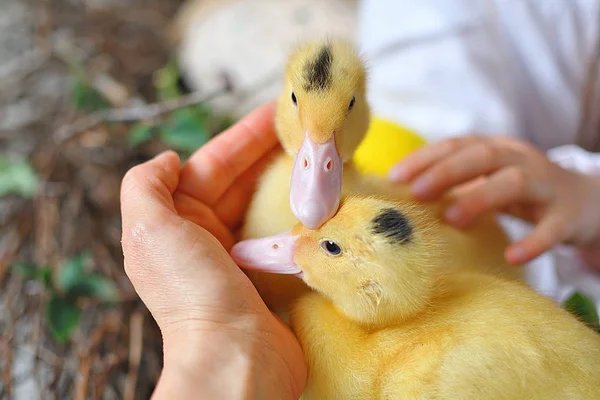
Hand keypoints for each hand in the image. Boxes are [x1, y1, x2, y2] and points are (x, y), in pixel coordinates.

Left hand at [120, 102, 305, 398]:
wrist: (233, 360)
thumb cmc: (191, 293)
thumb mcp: (149, 229)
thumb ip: (146, 184)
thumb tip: (168, 157)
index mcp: (177, 221)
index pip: (212, 164)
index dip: (244, 135)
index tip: (277, 110)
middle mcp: (207, 236)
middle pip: (244, 180)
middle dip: (272, 150)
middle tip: (307, 124)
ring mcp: (242, 257)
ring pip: (268, 204)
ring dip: (291, 178)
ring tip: (320, 152)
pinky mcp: (272, 276)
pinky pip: (287, 233)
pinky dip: (303, 213)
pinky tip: (325, 195)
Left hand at [388, 136, 599, 264]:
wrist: (585, 202)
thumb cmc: (521, 192)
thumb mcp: (486, 180)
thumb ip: (453, 184)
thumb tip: (404, 196)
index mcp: (497, 149)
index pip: (457, 144)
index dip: (425, 158)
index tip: (395, 177)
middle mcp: (521, 159)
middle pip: (483, 156)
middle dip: (446, 171)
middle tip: (417, 193)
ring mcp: (547, 185)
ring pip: (515, 182)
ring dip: (480, 198)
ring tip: (451, 219)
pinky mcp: (568, 215)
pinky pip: (552, 228)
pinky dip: (533, 242)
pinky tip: (513, 256)